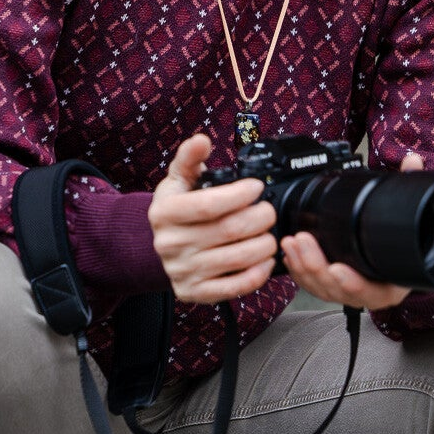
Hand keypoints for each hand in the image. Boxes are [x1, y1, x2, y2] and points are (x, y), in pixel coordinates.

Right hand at [148, 134, 277, 303]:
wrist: (162, 242)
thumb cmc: (178, 205)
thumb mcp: (178, 177)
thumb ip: (190, 156)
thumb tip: (201, 140)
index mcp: (164, 212)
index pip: (208, 205)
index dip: (239, 195)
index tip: (257, 187)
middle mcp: (169, 244)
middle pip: (227, 231)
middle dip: (259, 218)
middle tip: (269, 210)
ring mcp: (181, 271)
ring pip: (235, 259)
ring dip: (263, 245)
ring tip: (271, 233)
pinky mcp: (193, 292)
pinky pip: (232, 288)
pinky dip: (257, 275)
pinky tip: (265, 260)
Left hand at [280, 151, 423, 310]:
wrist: (401, 255)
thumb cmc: (408, 238)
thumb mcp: (413, 212)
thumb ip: (412, 185)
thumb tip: (412, 161)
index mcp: (392, 284)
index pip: (372, 292)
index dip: (354, 285)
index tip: (337, 269)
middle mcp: (368, 292)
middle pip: (337, 290)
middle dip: (315, 267)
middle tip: (303, 241)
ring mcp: (347, 291)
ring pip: (320, 288)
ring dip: (302, 266)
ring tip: (292, 242)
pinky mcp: (331, 286)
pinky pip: (311, 285)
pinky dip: (298, 271)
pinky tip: (289, 254)